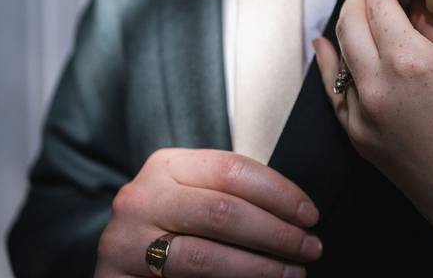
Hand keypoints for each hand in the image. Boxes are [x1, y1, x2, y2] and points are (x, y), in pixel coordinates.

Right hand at [95, 148, 321, 276]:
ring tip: (293, 274)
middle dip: (276, 233)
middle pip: (222, 212)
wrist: (121, 257)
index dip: (279, 192)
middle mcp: (140, 198)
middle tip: (310, 248)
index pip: (233, 170)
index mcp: (166, 166)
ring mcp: (123, 242)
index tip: (311, 214)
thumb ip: (233, 196)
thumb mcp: (195, 196)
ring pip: (203, 256)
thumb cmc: (173, 224)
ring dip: (258, 268)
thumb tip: (297, 216)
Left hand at [314, 0, 432, 277]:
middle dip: (361, 0)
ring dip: (347, 27)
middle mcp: (377, 81)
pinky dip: (329, 64)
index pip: (380, 5)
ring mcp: (360, 111)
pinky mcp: (356, 136)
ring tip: (361, 14)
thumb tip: (418, 7)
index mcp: (411, 60)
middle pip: (351, 22)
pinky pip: (333, 90)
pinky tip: (324, 46)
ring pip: (338, 52)